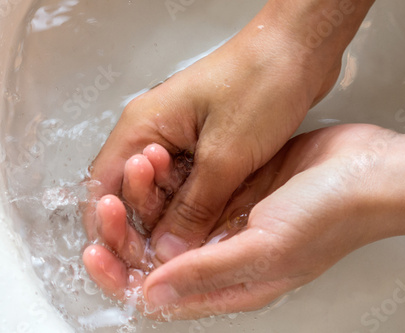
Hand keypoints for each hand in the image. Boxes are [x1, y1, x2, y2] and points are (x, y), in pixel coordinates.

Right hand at [83, 0, 373, 263]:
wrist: (300, 51)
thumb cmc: (262, 81)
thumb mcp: (226, 154)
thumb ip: (194, 206)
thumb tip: (170, 248)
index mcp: (144, 125)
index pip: (104, 184)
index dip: (109, 227)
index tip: (120, 259)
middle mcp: (155, 133)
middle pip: (131, 192)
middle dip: (141, 228)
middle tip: (162, 256)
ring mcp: (180, 139)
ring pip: (162, 192)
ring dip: (170, 220)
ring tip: (188, 240)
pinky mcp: (204, 145)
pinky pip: (188, 185)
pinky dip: (193, 207)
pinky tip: (206, 223)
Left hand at [138, 124, 404, 318]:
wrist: (364, 172)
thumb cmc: (329, 216)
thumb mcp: (265, 249)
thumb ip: (205, 272)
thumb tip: (151, 295)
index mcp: (228, 282)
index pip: (158, 293)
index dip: (121, 276)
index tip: (96, 253)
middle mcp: (222, 253)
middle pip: (156, 252)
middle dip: (127, 230)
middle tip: (113, 202)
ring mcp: (225, 218)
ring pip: (168, 215)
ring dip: (146, 195)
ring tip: (139, 168)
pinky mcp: (231, 188)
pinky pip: (187, 186)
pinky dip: (168, 176)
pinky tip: (158, 159)